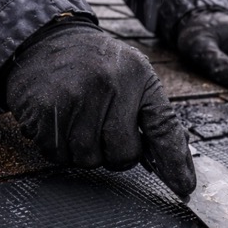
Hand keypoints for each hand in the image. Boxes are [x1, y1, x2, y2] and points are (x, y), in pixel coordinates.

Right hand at [5, 20, 195, 196]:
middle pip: (123, 155)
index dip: (175, 162)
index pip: (163, 128)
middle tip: (103, 131)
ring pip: (88, 160)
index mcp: (137, 76)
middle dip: (115, 154)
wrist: (43, 40)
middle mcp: (108, 84)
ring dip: (84, 152)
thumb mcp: (133, 76)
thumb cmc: (95, 66)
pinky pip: (58, 155)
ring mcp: (74, 96)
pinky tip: (58, 122)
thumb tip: (178, 165)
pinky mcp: (44, 109)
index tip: (184, 187)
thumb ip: (154, 115)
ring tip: (78, 121)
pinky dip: (59, 148)